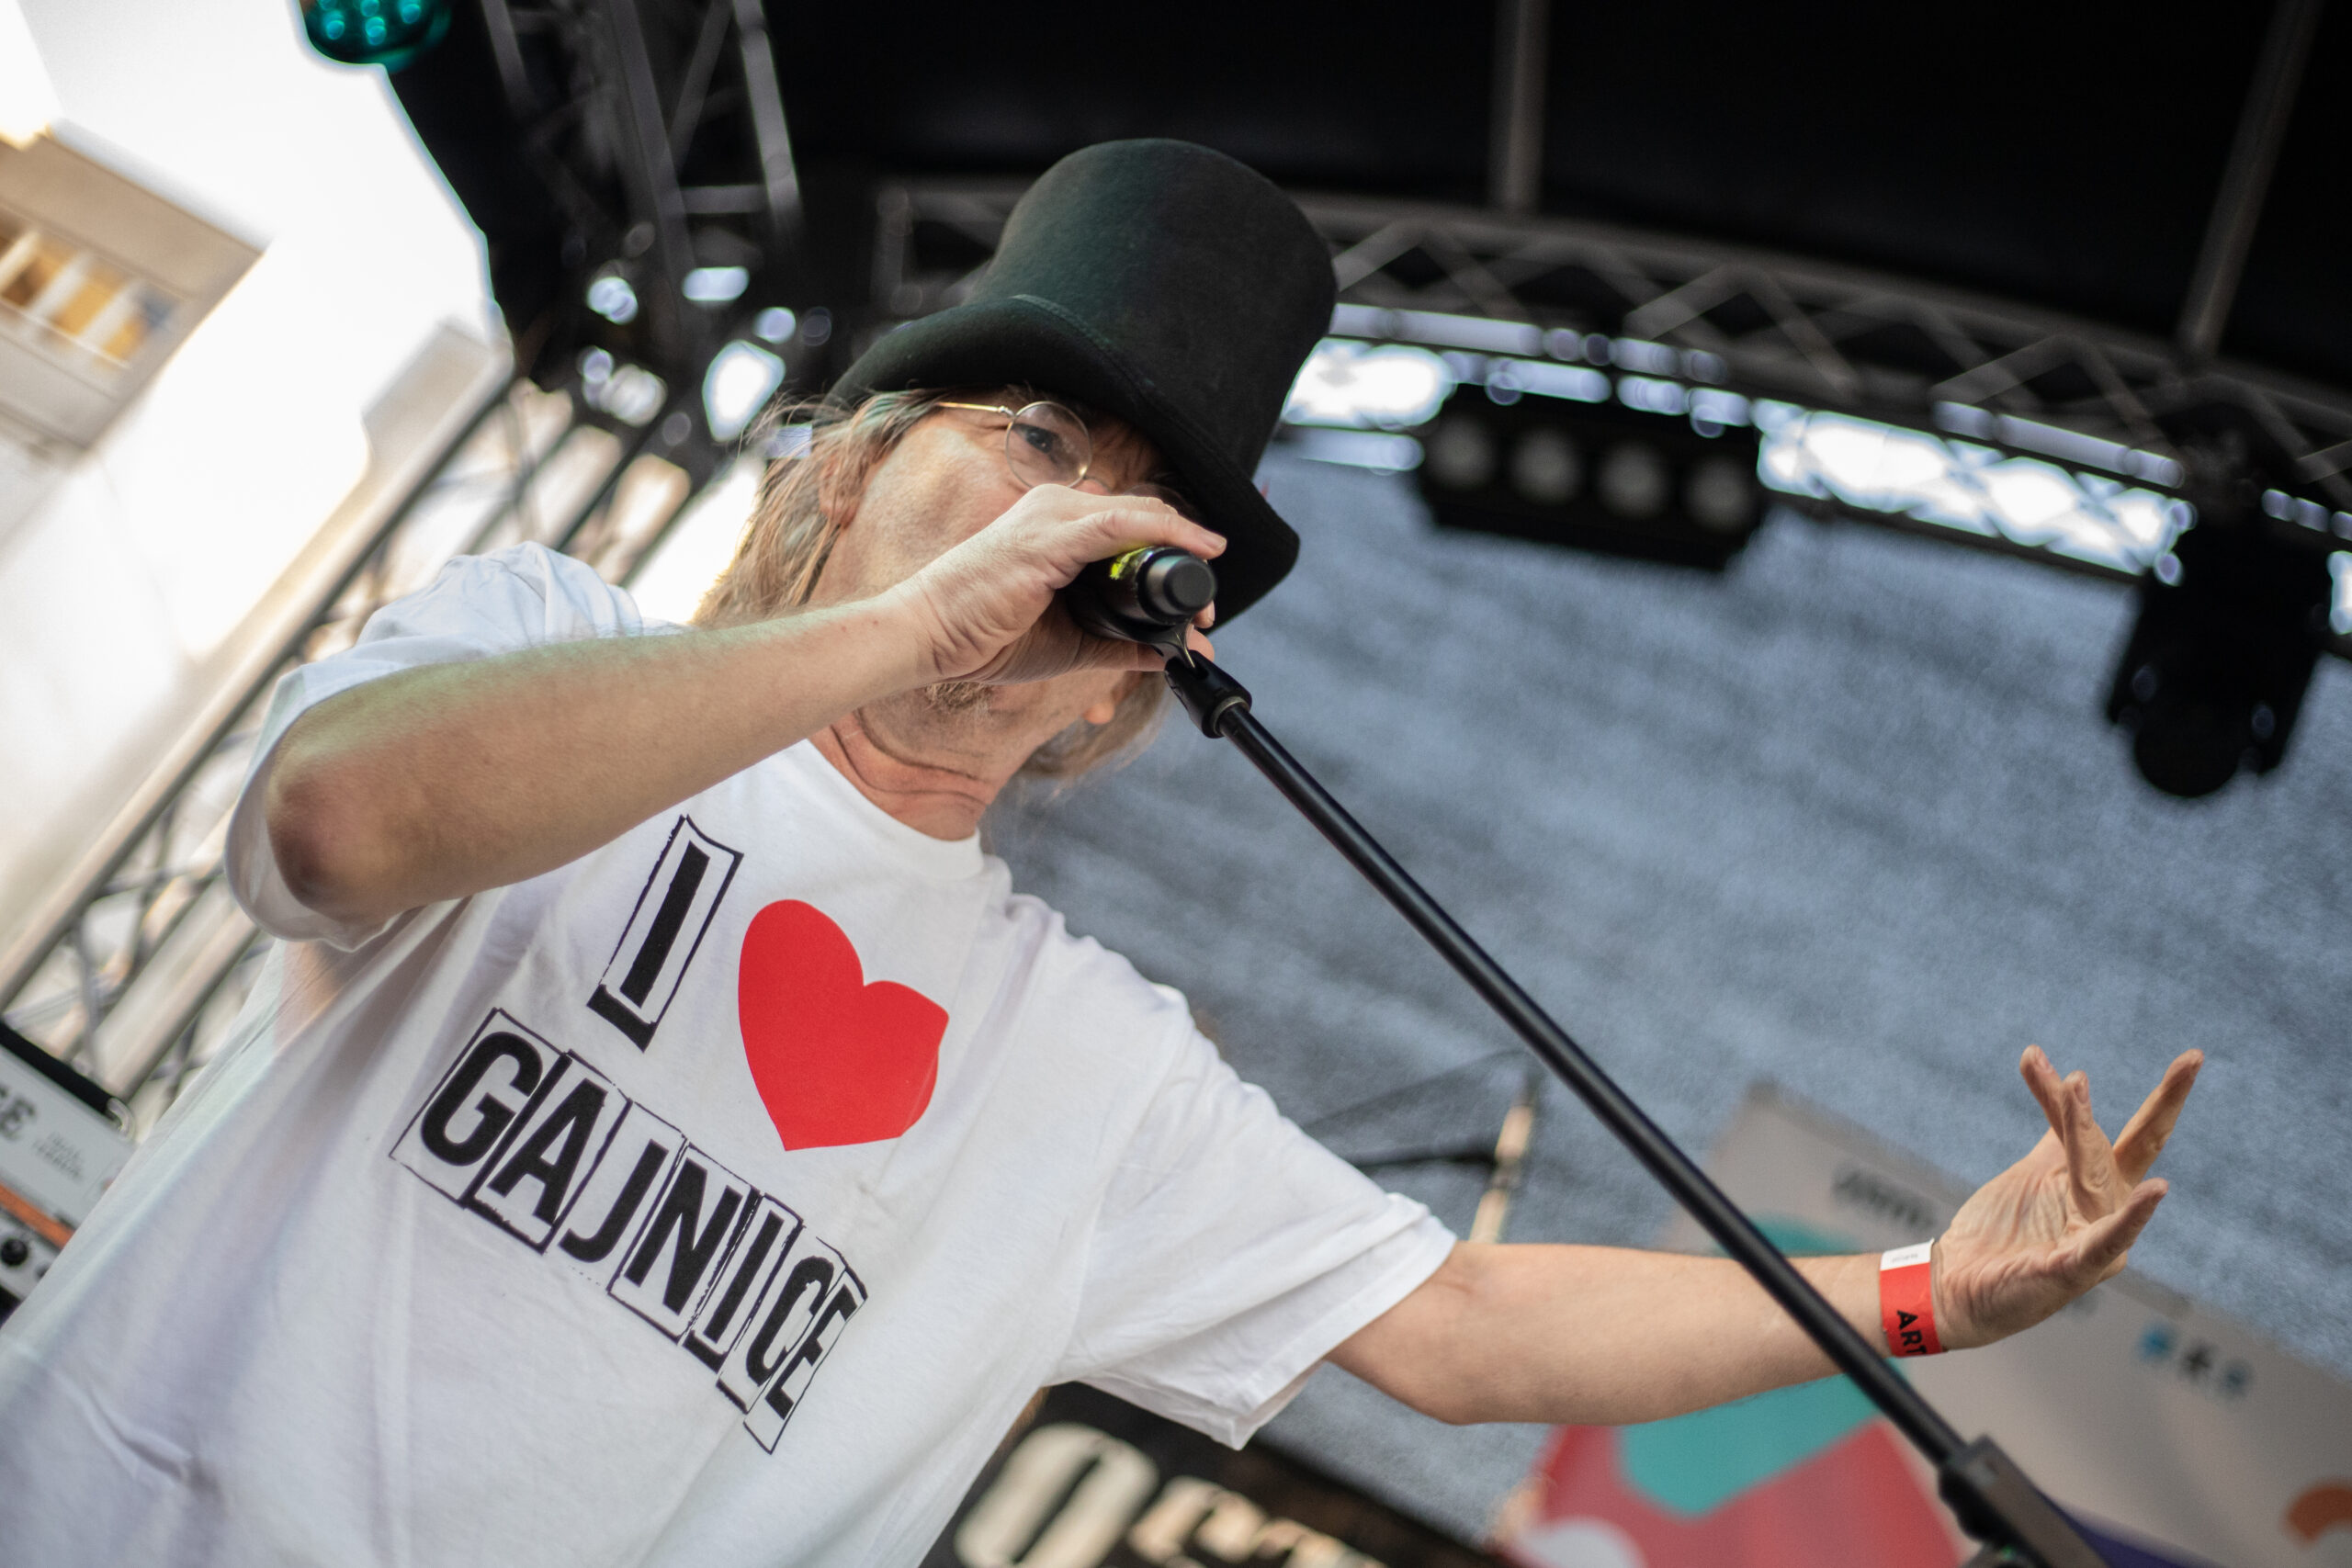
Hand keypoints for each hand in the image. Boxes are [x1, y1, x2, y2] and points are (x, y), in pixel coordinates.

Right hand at [889, 484, 1223, 686]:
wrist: (929, 637)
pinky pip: (1121, 524)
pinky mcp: (1050, 533)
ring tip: (1206, 594)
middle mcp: (1058, 509)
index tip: (1198, 604)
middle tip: (1208, 609)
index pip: (1132, 527)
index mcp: (1059, 526)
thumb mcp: (1071, 643)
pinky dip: (1164, 536)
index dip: (1173, 558)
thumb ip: (1121, 644)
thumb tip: (1172, 654)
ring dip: (1182, 551)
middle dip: (1185, 559)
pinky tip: (1195, 551)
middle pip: (1144, 519)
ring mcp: (1053, 515)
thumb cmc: (985, 636)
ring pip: (1140, 516)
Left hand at [1931, 1046, 2201, 1348]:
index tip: (2188, 1054)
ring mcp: (2094, 1241)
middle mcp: (2105, 1212)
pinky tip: (2158, 1192)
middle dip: (2159, 1104)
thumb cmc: (2003, 1230)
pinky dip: (2132, 1216)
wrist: (1957, 1279)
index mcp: (2099, 1187)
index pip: (2123, 1132)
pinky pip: (2108, 1239)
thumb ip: (2058, 1130)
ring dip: (2081, 1130)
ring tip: (2074, 1088)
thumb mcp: (2034, 1168)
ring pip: (2094, 1175)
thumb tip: (2071, 1078)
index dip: (2147, 1096)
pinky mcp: (2074, 1268)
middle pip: (2122, 1148)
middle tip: (2184, 1059)